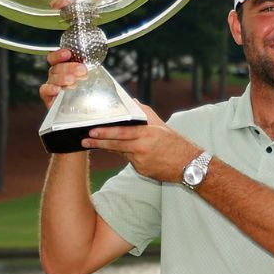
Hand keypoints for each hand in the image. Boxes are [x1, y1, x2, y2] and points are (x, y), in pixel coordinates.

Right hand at [38, 48, 86, 107]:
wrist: (84, 113)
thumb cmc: (86, 93)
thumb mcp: (91, 80)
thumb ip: (88, 71)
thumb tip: (94, 65)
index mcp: (63, 68)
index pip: (56, 58)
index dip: (59, 55)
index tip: (68, 54)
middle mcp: (56, 76)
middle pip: (56, 67)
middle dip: (69, 67)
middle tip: (81, 70)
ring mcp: (52, 86)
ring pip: (52, 78)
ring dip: (62, 78)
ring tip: (72, 80)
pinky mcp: (49, 98)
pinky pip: (44, 91)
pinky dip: (50, 89)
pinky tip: (57, 89)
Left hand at [82, 107, 200, 183]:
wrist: (188, 165)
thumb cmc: (175, 143)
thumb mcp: (161, 125)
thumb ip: (145, 112)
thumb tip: (132, 102)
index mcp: (146, 135)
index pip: (120, 133)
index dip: (104, 132)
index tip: (91, 131)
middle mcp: (141, 149)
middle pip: (115, 145)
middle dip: (97, 142)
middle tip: (84, 140)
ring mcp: (140, 162)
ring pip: (121, 153)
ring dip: (112, 148)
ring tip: (97, 144)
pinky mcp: (141, 171)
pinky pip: (130, 162)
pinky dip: (129, 156)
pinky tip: (134, 154)